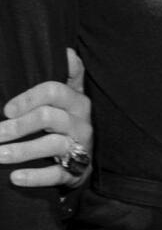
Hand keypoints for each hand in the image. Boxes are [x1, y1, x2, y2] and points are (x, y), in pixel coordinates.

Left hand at [0, 49, 92, 188]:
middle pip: (49, 117)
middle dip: (19, 126)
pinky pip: (56, 174)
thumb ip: (70, 75)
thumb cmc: (69, 122)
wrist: (85, 159)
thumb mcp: (72, 97)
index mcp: (77, 101)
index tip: (6, 109)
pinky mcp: (76, 170)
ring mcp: (80, 146)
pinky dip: (35, 176)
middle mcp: (81, 121)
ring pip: (53, 145)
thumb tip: (66, 51)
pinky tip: (14, 177)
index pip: (55, 91)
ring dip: (21, 151)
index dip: (29, 98)